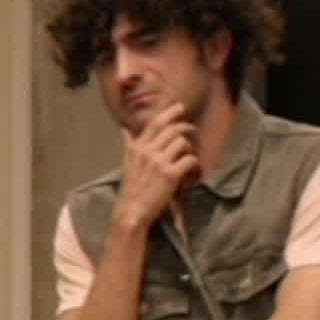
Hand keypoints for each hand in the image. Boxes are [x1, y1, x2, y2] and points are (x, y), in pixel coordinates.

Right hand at [115, 103, 200, 230]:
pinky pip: (189, 160)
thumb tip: (124, 130)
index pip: (156, 123)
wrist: (131, 212)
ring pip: (182, 142)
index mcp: (137, 147)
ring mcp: (159, 162)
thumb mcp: (126, 163)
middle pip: (172, 129)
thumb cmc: (130, 189)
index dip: (170, 113)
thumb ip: (129, 144)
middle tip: (192, 132)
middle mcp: (147, 151)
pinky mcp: (170, 175)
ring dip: (189, 149)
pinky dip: (194, 164)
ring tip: (188, 157)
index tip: (180, 108)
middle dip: (186, 128)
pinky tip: (192, 171)